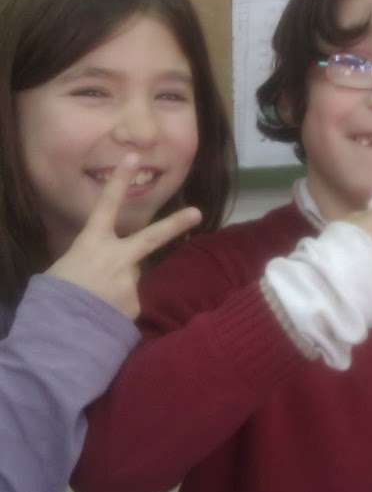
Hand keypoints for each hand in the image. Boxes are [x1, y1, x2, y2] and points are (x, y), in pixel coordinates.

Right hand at [45, 154, 200, 319]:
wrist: (60, 335)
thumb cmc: (54, 297)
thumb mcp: (65, 268)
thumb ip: (93, 260)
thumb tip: (109, 265)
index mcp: (91, 244)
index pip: (106, 206)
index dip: (119, 181)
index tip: (133, 157)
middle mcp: (115, 258)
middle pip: (150, 237)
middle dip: (174, 224)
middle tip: (197, 212)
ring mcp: (128, 282)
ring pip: (131, 276)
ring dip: (118, 285)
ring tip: (95, 301)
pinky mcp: (135, 303)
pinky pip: (129, 300)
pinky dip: (119, 305)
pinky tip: (103, 315)